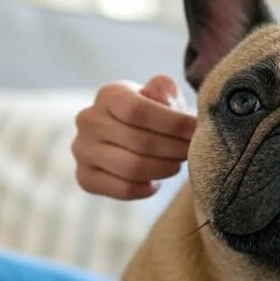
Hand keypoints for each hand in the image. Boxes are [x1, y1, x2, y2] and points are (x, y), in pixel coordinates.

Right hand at [72, 75, 195, 199]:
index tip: (196, 129)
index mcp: (109, 95)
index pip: (138, 110)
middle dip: (174, 149)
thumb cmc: (154, 115)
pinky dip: (147, 188)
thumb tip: (164, 99)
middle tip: (193, 151)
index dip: (172, 123)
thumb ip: (166, 91)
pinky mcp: (85, 177)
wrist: (129, 136)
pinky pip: (123, 189)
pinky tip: (157, 181)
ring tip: (177, 164)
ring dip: (164, 169)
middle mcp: (89, 120)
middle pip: (139, 142)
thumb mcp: (163, 95)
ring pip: (132, 168)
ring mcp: (83, 150)